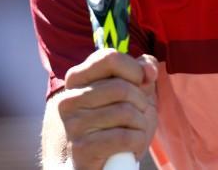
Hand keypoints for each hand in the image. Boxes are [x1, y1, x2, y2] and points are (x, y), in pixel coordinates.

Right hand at [55, 48, 158, 168]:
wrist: (99, 165)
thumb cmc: (117, 125)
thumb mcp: (133, 94)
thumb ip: (140, 72)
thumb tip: (148, 68)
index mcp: (77, 79)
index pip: (110, 58)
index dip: (134, 69)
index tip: (141, 83)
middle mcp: (69, 99)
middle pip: (122, 87)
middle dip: (141, 103)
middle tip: (138, 115)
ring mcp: (73, 124)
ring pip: (125, 112)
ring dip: (141, 125)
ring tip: (134, 132)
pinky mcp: (82, 148)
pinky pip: (124, 136)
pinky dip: (137, 142)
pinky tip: (131, 147)